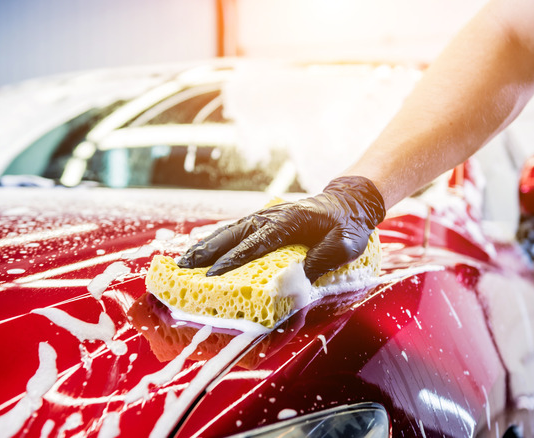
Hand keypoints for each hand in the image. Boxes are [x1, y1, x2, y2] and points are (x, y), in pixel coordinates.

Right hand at [177, 176, 385, 282]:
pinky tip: (204, 253)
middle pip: (233, 235)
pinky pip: (237, 232)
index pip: (256, 244)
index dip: (233, 260)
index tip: (213, 275)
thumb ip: (324, 259)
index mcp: (289, 222)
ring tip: (184, 263)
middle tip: (184, 268)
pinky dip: (217, 241)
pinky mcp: (265, 221)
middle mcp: (271, 217)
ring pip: (230, 231)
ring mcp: (266, 217)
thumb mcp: (345, 244)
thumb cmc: (348, 226)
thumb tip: (299, 277)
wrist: (349, 203)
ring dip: (206, 246)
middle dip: (207, 252)